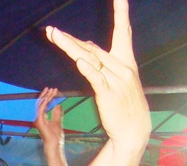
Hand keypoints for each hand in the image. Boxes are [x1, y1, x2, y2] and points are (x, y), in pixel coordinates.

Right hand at [34, 88, 63, 147]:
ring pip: (40, 104)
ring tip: (51, 90)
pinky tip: (49, 97)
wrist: (54, 144)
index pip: (44, 105)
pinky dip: (44, 102)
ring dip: (46, 96)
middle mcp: (38, 118)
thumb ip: (57, 114)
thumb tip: (58, 105)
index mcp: (42, 118)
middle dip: (46, 95)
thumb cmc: (55, 136)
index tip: (54, 91)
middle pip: (41, 103)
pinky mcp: (39, 121)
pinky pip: (41, 109)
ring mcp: (38, 119)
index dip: (48, 98)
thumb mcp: (57, 122)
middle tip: (52, 88)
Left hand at [45, 0, 148, 152]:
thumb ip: (102, 64)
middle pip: (92, 48)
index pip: (123, 31)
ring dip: (70, 47)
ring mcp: (116, 80)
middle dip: (70, 39)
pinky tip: (78, 60)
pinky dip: (87, 69)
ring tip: (55, 36)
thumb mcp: (118, 81)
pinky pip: (96, 78)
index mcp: (126, 61)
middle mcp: (122, 66)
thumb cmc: (125, 106)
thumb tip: (85, 49)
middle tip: (52, 30)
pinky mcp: (109, 94)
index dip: (121, 13)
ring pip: (89, 59)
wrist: (134, 130)